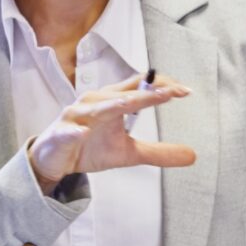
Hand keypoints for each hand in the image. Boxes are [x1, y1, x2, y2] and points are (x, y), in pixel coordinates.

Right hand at [28, 76, 196, 191]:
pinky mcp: (60, 134)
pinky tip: (82, 133)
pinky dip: (74, 132)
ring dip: (115, 104)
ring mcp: (76, 117)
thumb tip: (191, 155)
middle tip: (172, 92)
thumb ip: (158, 152)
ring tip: (132, 103)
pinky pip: (68, 131)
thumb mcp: (129, 153)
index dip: (161, 86)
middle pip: (124, 94)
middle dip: (148, 93)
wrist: (54, 160)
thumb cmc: (90, 147)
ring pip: (98, 107)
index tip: (184, 91)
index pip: (139, 86)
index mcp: (112, 101)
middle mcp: (95, 102)